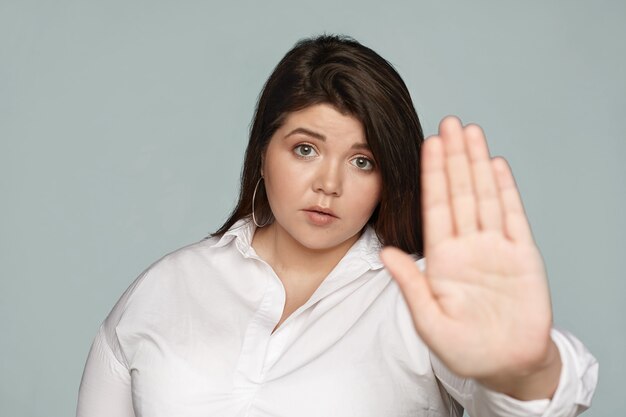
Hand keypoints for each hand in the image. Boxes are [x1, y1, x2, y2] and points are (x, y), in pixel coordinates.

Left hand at [380, 116, 559, 397]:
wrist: (507, 367)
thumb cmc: (465, 351)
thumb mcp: (429, 321)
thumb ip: (411, 285)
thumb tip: (388, 253)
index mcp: (443, 259)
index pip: (435, 207)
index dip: (432, 175)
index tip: (427, 145)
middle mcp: (468, 246)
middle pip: (459, 192)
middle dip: (453, 158)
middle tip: (448, 123)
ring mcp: (496, 248)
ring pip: (485, 196)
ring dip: (477, 164)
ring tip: (470, 132)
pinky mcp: (523, 256)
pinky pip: (514, 217)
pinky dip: (506, 190)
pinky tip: (496, 165)